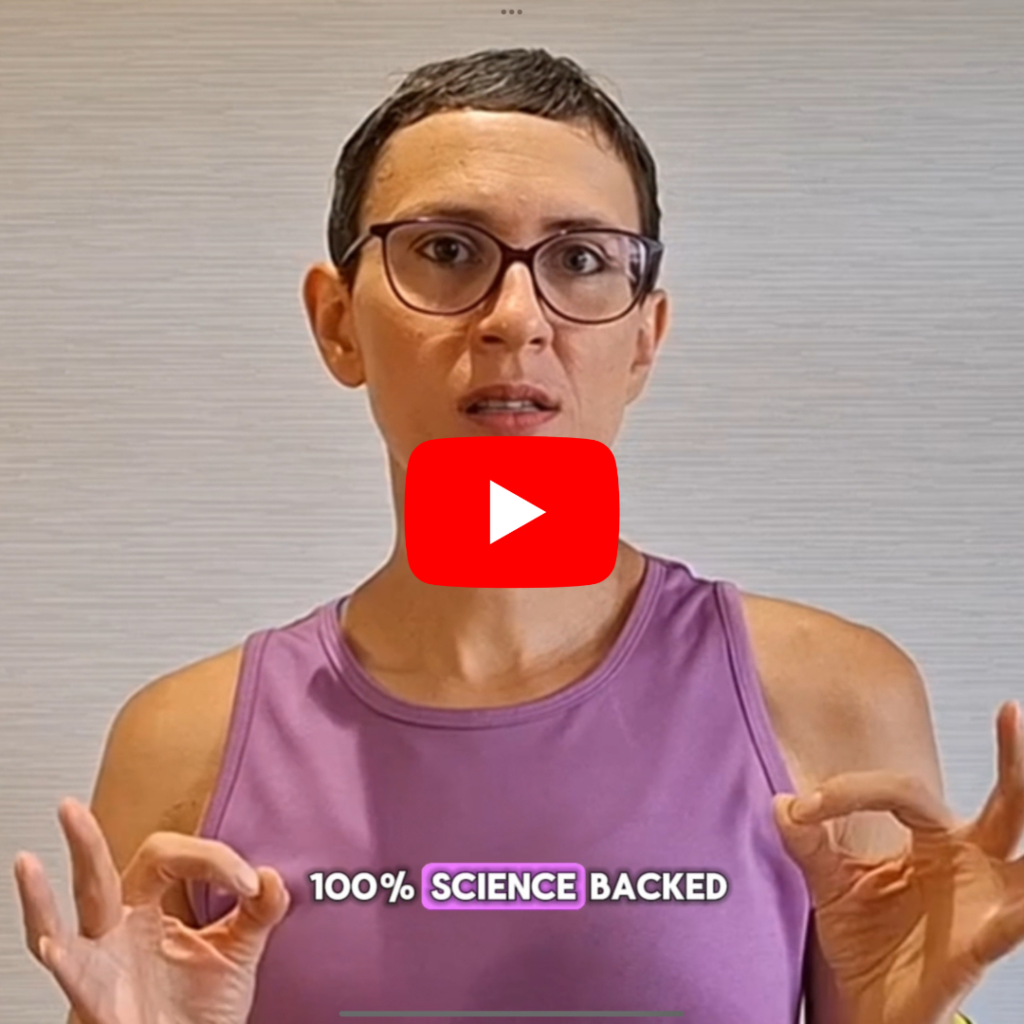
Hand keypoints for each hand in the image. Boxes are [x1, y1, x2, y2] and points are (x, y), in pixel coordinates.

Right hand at [14, 797, 289, 1023]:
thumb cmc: (201, 1012)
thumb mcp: (238, 951)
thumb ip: (260, 911)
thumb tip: (272, 878)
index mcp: (149, 910)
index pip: (170, 858)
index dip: (212, 859)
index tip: (250, 882)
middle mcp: (119, 931)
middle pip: (99, 876)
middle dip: (84, 842)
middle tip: (70, 809)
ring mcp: (103, 965)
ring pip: (68, 926)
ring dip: (42, 896)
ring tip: (28, 864)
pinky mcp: (98, 1002)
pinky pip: (74, 980)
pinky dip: (61, 960)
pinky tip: (51, 943)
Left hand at [773, 700, 1023, 1023]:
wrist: (864, 1007)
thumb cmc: (863, 945)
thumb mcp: (827, 884)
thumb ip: (807, 843)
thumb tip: (782, 803)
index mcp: (933, 841)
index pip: (904, 791)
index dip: (853, 791)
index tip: (808, 806)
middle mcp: (968, 863)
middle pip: (1003, 804)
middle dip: (1014, 759)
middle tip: (1011, 713)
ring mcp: (984, 902)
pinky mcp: (983, 944)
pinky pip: (1015, 922)